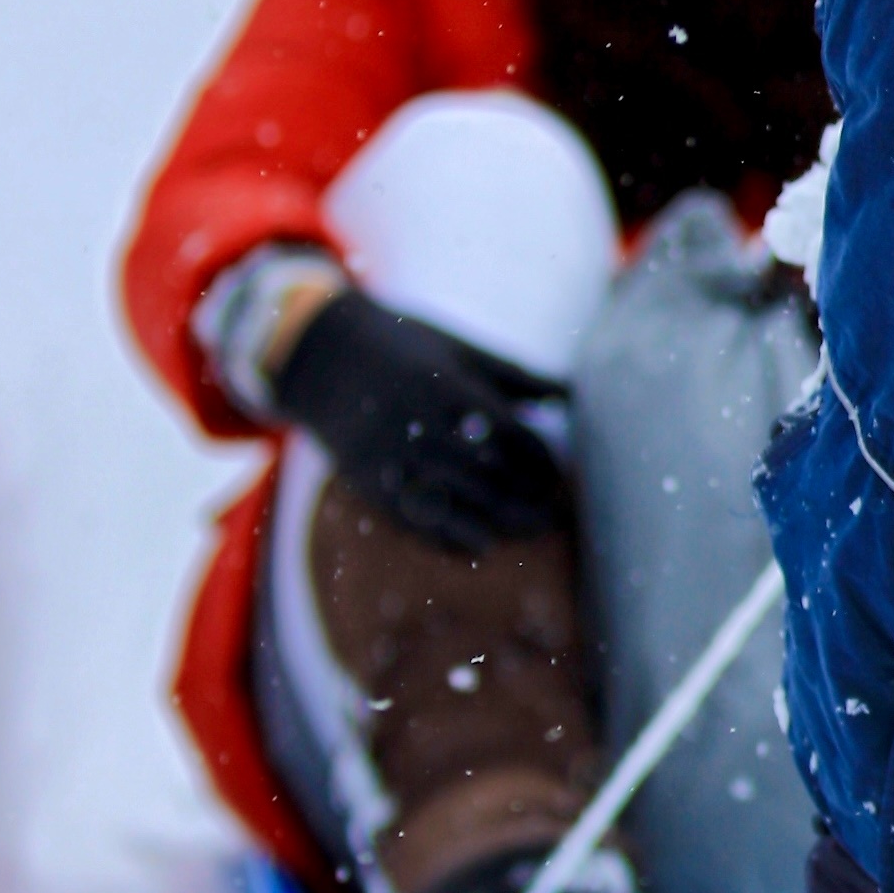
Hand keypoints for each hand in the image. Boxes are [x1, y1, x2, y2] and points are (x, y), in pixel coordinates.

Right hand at [267, 284, 572, 557]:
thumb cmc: (406, 346)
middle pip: (484, 476)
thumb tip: (572, 395)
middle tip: (554, 518)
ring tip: (527, 534)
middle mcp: (417, 424)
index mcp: (445, 386)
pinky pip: (412, 521)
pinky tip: (479, 545)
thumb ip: (514, 377)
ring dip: (495, 524)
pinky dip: (448, 538)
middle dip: (524, 501)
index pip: (506, 435)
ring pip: (451, 503)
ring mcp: (388, 456)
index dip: (538, 462)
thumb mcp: (458, 349)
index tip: (558, 477)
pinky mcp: (365, 481)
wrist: (322, 354)